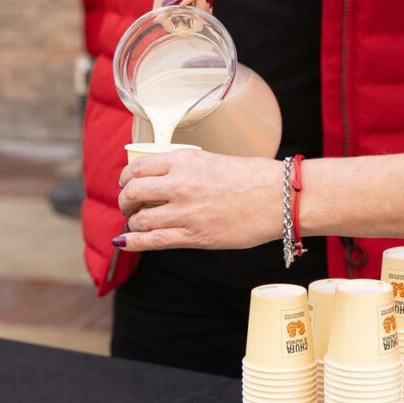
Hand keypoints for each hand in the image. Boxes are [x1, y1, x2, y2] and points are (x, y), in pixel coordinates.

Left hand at [115, 149, 282, 250]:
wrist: (279, 198)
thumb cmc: (253, 178)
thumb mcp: (212, 161)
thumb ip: (185, 168)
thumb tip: (163, 178)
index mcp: (184, 161)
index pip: (138, 168)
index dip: (127, 178)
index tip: (128, 184)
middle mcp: (180, 184)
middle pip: (133, 193)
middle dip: (126, 202)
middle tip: (129, 206)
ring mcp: (185, 212)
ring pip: (140, 219)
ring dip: (133, 223)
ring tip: (138, 224)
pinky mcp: (194, 236)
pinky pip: (153, 241)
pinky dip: (133, 242)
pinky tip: (124, 242)